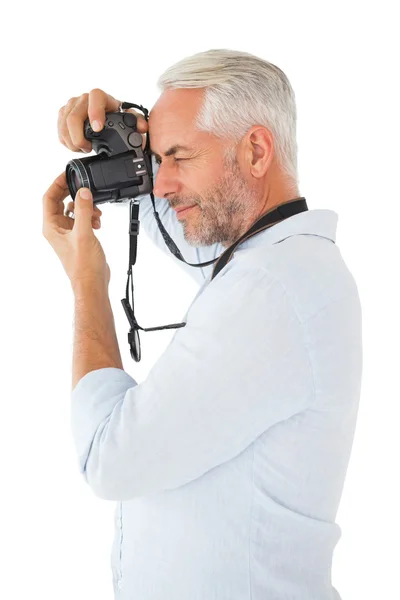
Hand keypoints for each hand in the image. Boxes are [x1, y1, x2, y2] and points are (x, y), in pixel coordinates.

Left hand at [42, 171, 109, 289]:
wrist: (92, 282)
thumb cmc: (83, 265)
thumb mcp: (84, 233)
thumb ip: (83, 210)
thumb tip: (83, 192)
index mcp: (51, 227)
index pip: (49, 198)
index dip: (57, 184)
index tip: (67, 175)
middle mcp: (57, 229)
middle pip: (60, 202)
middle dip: (74, 194)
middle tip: (84, 186)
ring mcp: (68, 233)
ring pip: (73, 211)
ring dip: (85, 207)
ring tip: (96, 212)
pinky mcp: (79, 238)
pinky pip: (82, 220)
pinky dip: (90, 217)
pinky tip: (98, 221)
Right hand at [57, 88, 148, 152]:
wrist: (105, 116)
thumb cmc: (117, 117)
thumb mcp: (129, 119)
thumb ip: (137, 122)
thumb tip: (142, 127)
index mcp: (102, 97)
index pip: (96, 97)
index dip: (95, 112)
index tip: (98, 129)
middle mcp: (84, 98)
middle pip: (73, 116)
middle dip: (79, 136)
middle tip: (87, 148)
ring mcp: (72, 104)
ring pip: (63, 123)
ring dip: (71, 141)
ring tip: (83, 148)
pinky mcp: (64, 112)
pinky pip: (59, 127)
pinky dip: (65, 140)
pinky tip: (75, 145)